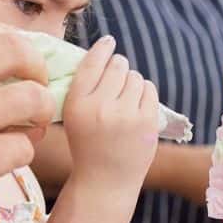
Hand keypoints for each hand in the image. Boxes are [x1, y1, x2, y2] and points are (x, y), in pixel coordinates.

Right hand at [0, 21, 55, 222]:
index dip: (8, 42)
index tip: (16, 62)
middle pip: (17, 50)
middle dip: (37, 68)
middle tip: (36, 89)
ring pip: (34, 98)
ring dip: (39, 113)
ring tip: (29, 128)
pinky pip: (25, 146)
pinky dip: (20, 155)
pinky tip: (3, 162)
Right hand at [62, 36, 158, 190]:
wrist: (105, 181)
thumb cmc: (87, 144)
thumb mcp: (73, 116)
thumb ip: (84, 88)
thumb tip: (103, 53)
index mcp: (77, 105)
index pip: (92, 63)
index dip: (102, 48)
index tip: (109, 41)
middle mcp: (101, 107)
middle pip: (117, 65)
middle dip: (118, 67)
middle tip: (115, 79)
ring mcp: (126, 115)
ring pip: (135, 76)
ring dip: (131, 82)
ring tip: (124, 98)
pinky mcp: (146, 122)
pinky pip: (149, 89)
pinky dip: (143, 93)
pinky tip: (135, 105)